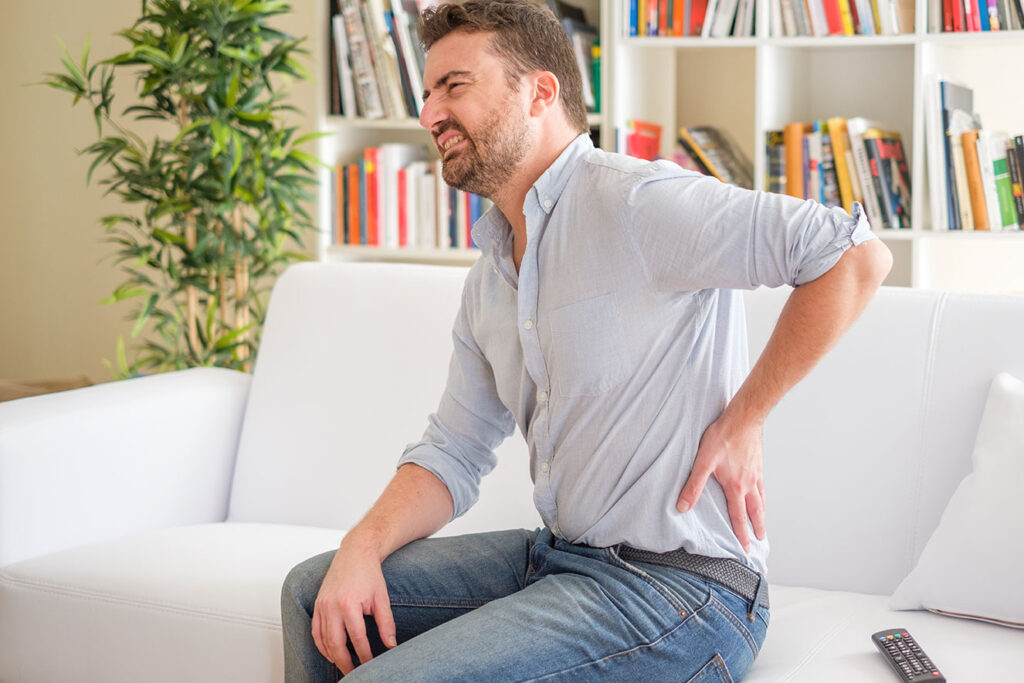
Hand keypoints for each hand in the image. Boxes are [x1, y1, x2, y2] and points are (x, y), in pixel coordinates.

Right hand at [312, 544, 396, 674]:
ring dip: (333, 656)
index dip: (365, 655)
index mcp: (349, 604)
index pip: (357, 639)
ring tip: (344, 666)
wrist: (355, 553)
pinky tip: (330, 653)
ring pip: (323, 640)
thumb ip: (386, 623)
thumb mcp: (382, 598)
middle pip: (336, 644)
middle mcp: (332, 606)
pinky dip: (321, 645)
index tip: (371, 664)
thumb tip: (391, 645)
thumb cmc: (369, 574)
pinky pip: (315, 631)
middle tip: (355, 673)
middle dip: (345, 662)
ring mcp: (322, 606)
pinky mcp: (317, 604)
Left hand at [676, 413, 766, 552]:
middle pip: (755, 512)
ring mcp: (756, 474)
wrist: (744, 418)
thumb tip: (683, 506)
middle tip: (760, 541)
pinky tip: (760, 494)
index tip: (745, 548)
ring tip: (762, 522)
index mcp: (736, 487)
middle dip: (756, 528)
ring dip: (761, 514)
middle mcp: (749, 484)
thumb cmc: (723, 437)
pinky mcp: (758, 463)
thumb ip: (693, 485)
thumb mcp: (703, 462)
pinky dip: (762, 495)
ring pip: (761, 500)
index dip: (741, 534)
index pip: (738, 517)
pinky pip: (762, 486)